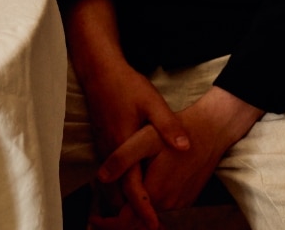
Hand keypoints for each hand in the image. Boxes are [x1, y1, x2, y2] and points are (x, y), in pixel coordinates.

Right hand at [65, 0, 190, 226]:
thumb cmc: (125, 85)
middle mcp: (110, 151)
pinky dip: (118, 189)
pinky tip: (130, 193)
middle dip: (129, 215)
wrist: (99, 70)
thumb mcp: (151, 101)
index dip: (143, 209)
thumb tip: (186, 147)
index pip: (132, 186)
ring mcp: (104, 147)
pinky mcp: (103, 143)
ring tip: (139, 220)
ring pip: (111, 186)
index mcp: (123, 145)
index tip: (154, 226)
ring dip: (124, 203)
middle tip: (149, 228)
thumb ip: (168, 125)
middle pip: (118, 194)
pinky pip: (110, 175)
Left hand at [91, 86, 262, 226]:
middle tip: (100, 207)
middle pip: (137, 219)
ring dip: (133, 206)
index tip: (93, 217)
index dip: (108, 223)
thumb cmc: (175, 131)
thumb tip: (101, 178)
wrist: (210, 131)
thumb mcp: (144, 139)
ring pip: (150, 212)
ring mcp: (179, 202)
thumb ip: (122, 159)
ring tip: (116, 192)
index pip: (127, 221)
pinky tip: (140, 184)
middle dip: (118, 216)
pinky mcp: (186, 197)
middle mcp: (168, 203)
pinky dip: (148, 201)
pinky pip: (162, 205)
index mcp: (155, 192)